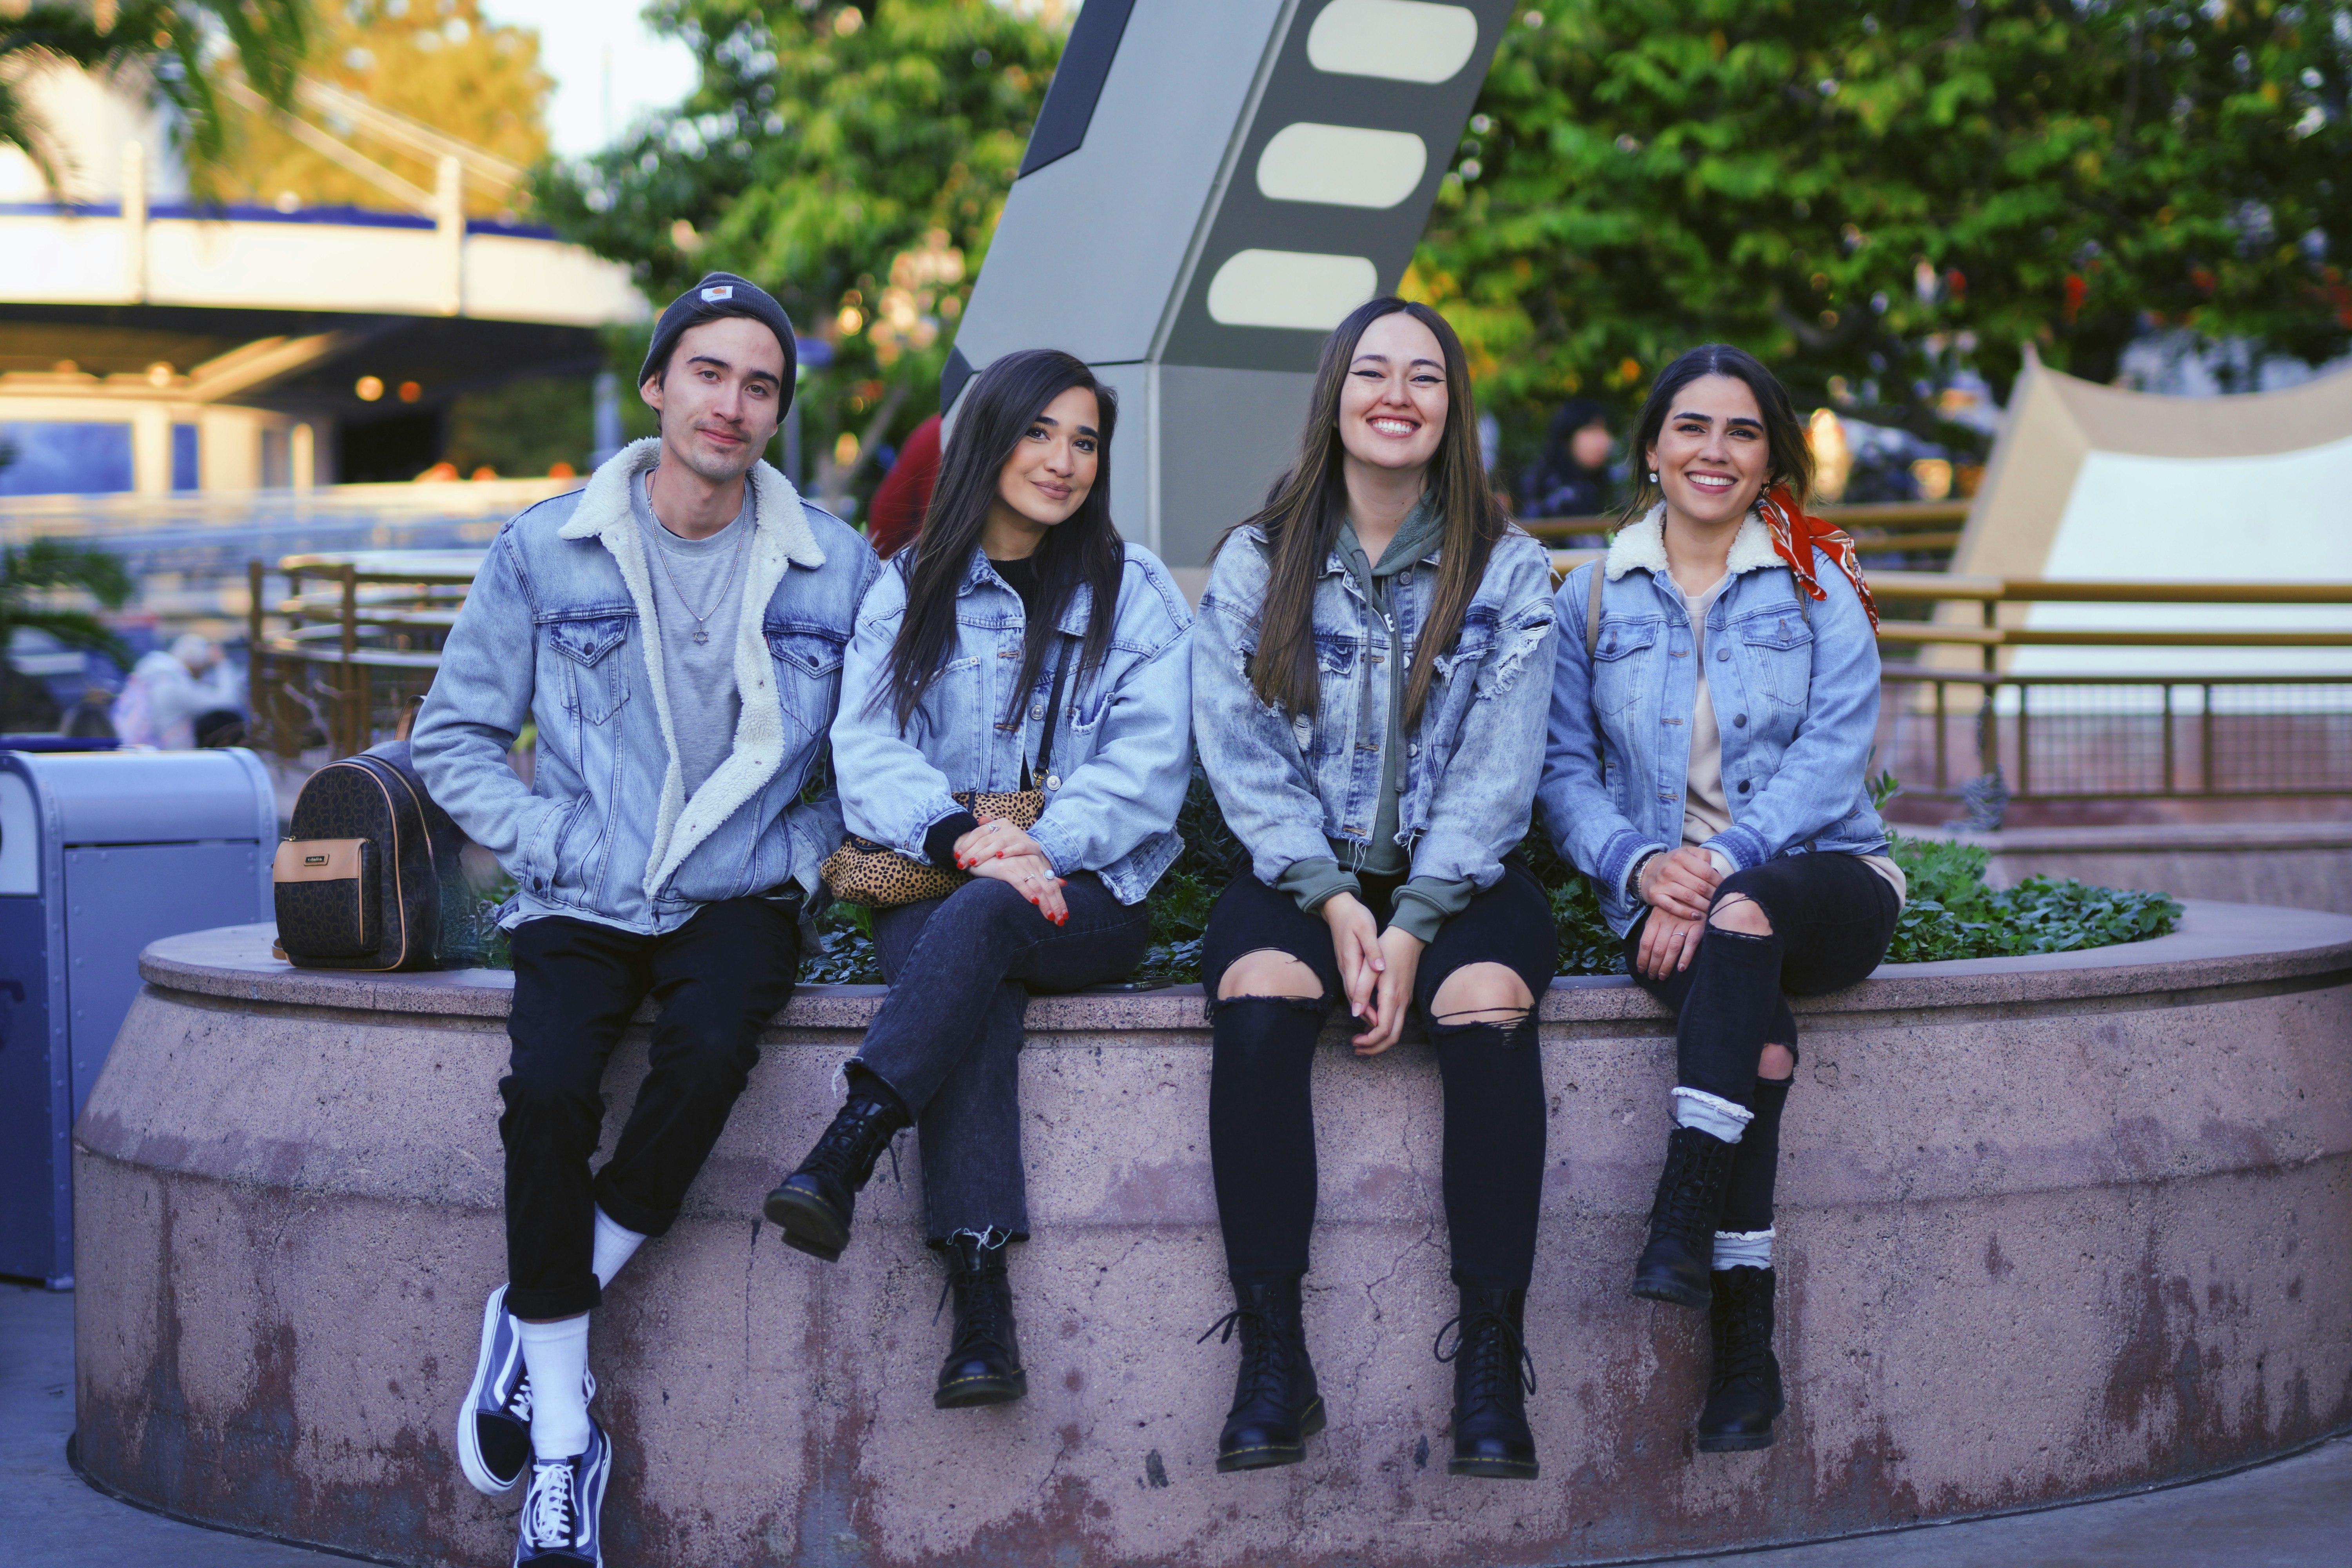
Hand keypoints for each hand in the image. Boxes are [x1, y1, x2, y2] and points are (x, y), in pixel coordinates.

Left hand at [955, 816, 1047, 868]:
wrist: (1033, 856)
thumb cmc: (1010, 849)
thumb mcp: (998, 837)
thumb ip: (988, 829)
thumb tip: (980, 820)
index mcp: (1000, 823)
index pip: (979, 832)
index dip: (967, 843)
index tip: (957, 855)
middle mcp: (1010, 827)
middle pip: (986, 839)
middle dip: (972, 852)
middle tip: (962, 863)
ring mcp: (1021, 836)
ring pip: (999, 843)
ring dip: (985, 853)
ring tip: (974, 861)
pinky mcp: (1031, 846)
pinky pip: (1019, 848)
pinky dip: (1009, 851)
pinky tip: (999, 856)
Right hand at [970, 851, 1067, 923]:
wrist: (981, 854)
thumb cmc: (1004, 864)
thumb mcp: (1025, 870)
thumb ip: (1043, 877)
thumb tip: (1063, 884)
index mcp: (1037, 864)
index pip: (1053, 885)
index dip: (1060, 901)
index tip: (1064, 916)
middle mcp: (1031, 863)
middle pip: (1048, 888)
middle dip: (1055, 906)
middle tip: (1060, 921)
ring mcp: (1019, 865)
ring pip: (1037, 887)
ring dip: (1045, 903)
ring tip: (1050, 917)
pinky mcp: (1006, 868)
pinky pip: (1019, 882)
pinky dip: (1028, 892)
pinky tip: (1034, 902)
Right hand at [1322, 892, 1382, 1027]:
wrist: (1338, 907)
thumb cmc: (1355, 916)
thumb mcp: (1366, 929)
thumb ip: (1373, 949)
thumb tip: (1379, 967)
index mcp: (1351, 960)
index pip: (1356, 989)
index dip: (1365, 1007)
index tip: (1376, 1021)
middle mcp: (1345, 967)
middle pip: (1353, 996)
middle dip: (1364, 1014)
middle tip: (1378, 1029)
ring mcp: (1344, 966)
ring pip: (1352, 993)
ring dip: (1362, 1008)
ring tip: (1375, 1023)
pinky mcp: (1346, 964)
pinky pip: (1352, 986)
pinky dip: (1360, 998)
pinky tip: (1370, 1004)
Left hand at [1351, 925, 1423, 1055]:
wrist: (1408, 937)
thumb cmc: (1387, 949)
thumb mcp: (1369, 968)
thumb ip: (1361, 990)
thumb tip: (1354, 1014)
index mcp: (1392, 997)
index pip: (1384, 1030)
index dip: (1369, 1041)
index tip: (1354, 1041)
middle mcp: (1402, 1003)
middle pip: (1393, 1038)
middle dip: (1375, 1048)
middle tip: (1356, 1048)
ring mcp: (1405, 1001)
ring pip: (1396, 1031)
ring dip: (1379, 1040)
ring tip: (1360, 1040)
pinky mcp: (1405, 997)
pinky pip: (1396, 1021)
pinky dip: (1384, 1030)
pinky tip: (1369, 1025)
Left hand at [1636, 910, 1704, 979]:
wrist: (1696, 892)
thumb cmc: (1675, 906)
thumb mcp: (1660, 912)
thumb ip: (1653, 927)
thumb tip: (1644, 949)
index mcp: (1655, 918)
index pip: (1645, 942)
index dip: (1642, 958)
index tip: (1641, 969)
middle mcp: (1667, 921)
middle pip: (1658, 948)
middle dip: (1653, 965)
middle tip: (1652, 976)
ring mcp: (1683, 923)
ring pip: (1672, 948)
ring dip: (1666, 965)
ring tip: (1663, 976)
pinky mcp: (1697, 926)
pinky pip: (1690, 944)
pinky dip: (1686, 957)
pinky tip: (1681, 968)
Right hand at [1640, 846, 1721, 919]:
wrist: (1646, 870)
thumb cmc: (1672, 863)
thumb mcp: (1686, 853)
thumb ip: (1702, 856)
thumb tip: (1717, 870)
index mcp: (1680, 857)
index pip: (1706, 872)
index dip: (1719, 882)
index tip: (1726, 889)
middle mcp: (1670, 869)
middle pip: (1700, 886)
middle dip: (1714, 896)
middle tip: (1721, 901)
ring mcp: (1662, 883)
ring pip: (1689, 897)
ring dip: (1704, 906)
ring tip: (1712, 910)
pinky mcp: (1656, 896)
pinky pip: (1673, 907)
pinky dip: (1686, 913)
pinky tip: (1696, 916)